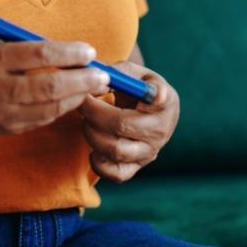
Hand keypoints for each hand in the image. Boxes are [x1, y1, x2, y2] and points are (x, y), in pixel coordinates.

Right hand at [0, 41, 111, 136]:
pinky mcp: (10, 129)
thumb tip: (68, 50)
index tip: (88, 50)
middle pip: (49, 86)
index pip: (38, 55)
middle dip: (82, 80)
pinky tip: (77, 98)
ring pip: (51, 107)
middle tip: (103, 74)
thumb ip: (24, 47)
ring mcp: (4, 114)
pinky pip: (44, 118)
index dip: (68, 52)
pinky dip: (64, 108)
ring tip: (97, 86)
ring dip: (78, 96)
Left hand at [79, 61, 178, 182]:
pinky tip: (93, 147)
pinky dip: (98, 162)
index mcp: (165, 100)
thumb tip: (96, 80)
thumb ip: (118, 73)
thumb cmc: (135, 88)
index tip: (154, 94)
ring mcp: (149, 151)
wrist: (143, 112)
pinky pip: (116, 174)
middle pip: (122, 125)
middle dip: (93, 113)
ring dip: (92, 134)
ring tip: (86, 121)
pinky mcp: (136, 167)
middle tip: (81, 102)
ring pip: (116, 150)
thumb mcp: (133, 73)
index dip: (157, 96)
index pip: (162, 99)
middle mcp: (161, 129)